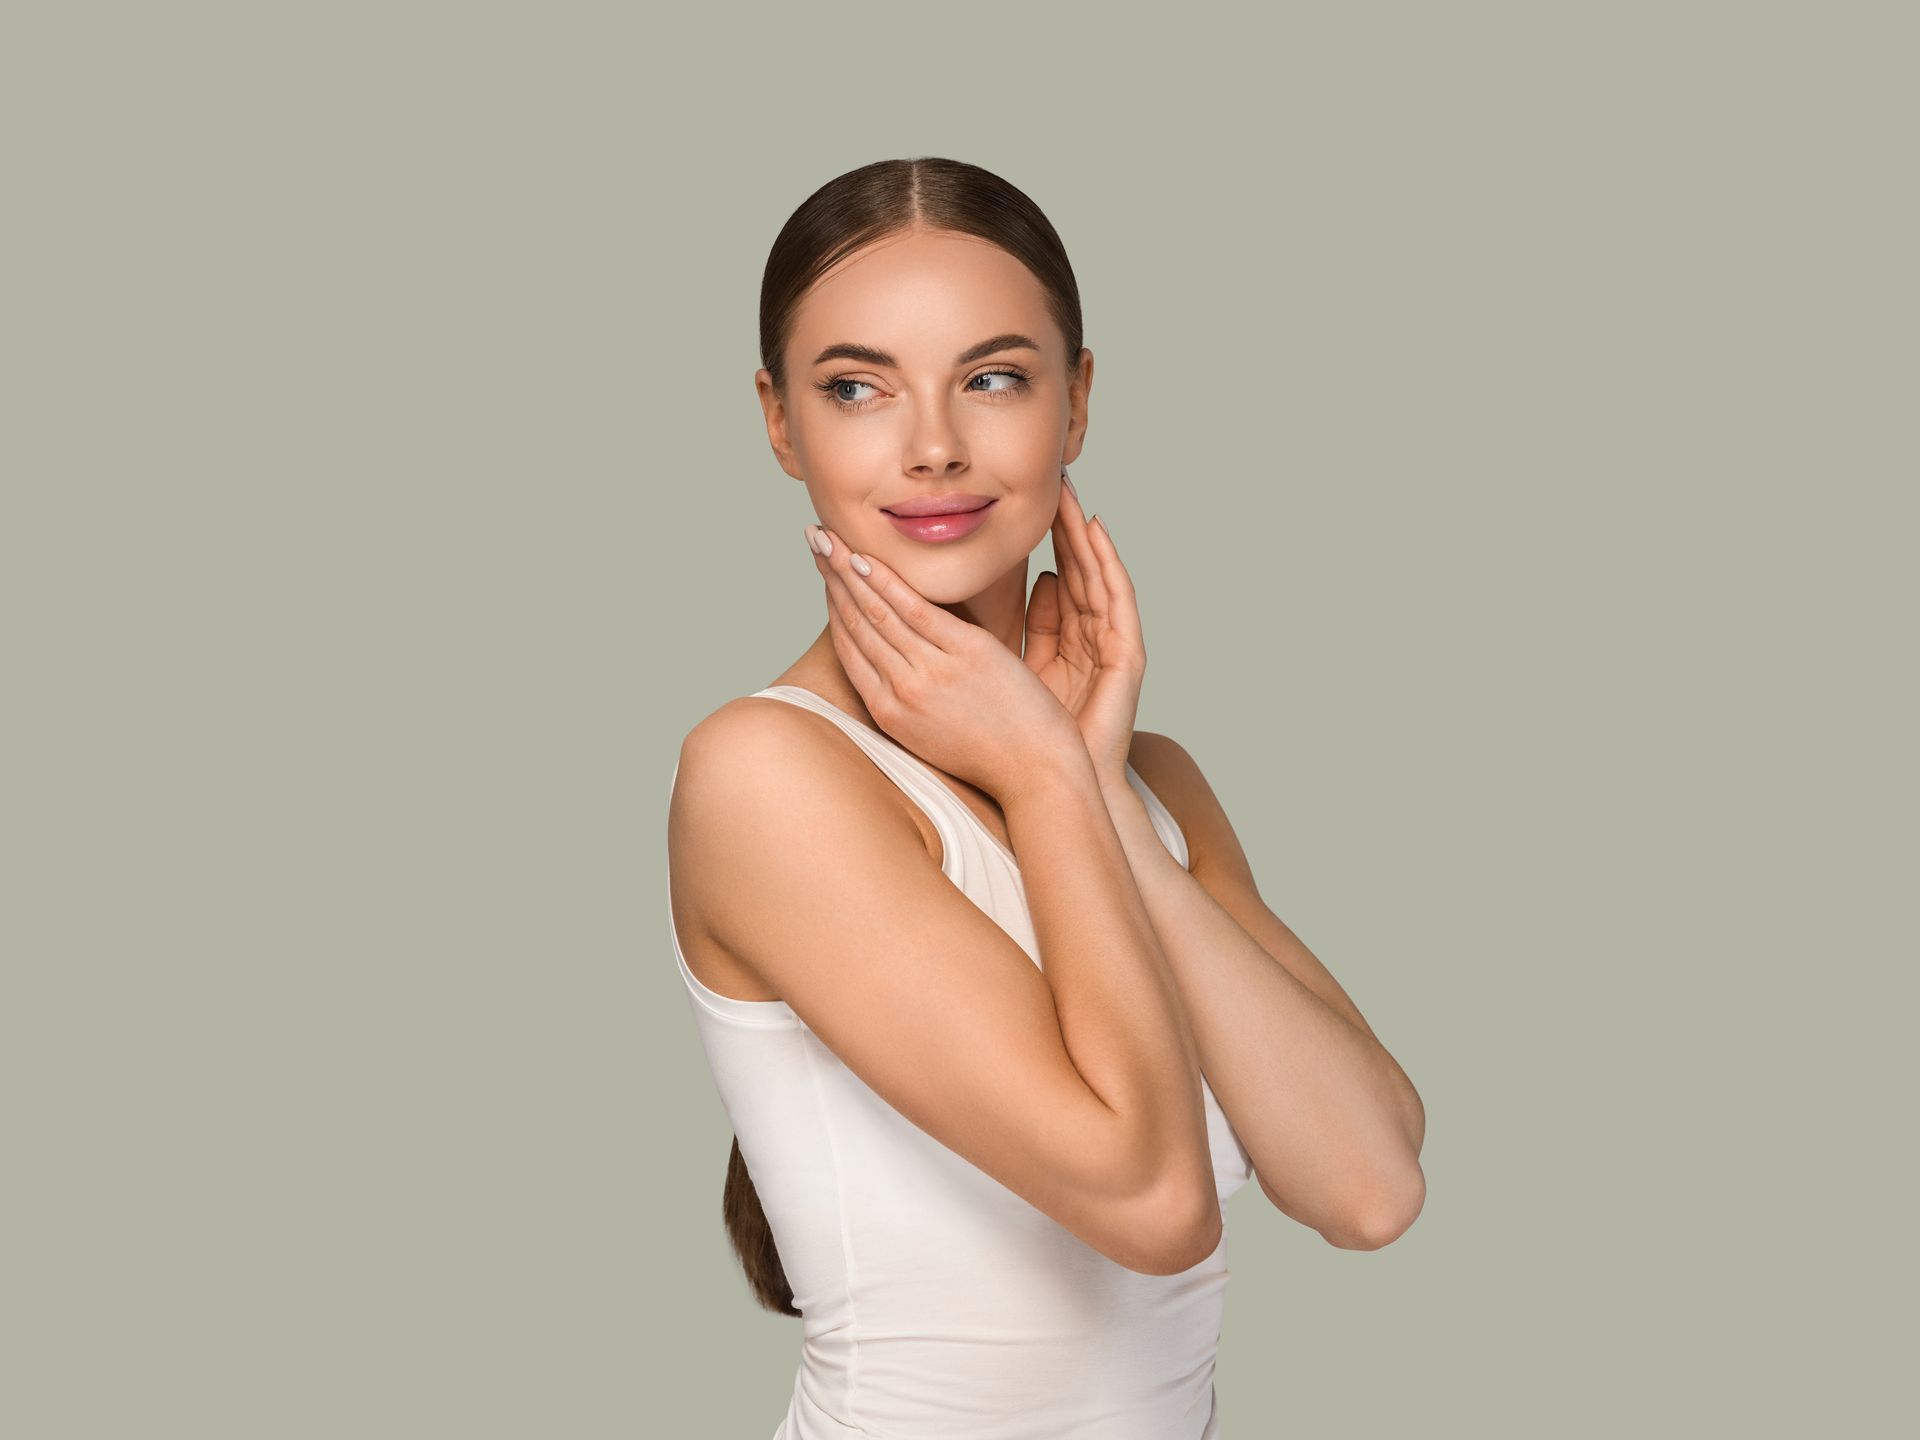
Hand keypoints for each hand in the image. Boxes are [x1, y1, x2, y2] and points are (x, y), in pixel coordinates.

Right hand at [807, 523, 1083, 801]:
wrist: (1037, 776)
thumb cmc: (997, 758)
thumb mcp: (938, 736)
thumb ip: (917, 698)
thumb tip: (912, 659)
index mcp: (891, 714)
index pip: (851, 650)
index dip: (834, 608)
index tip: (826, 576)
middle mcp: (901, 693)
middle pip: (856, 625)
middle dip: (832, 578)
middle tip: (814, 539)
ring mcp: (930, 673)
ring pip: (877, 613)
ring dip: (849, 571)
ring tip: (829, 538)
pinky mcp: (965, 656)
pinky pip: (914, 611)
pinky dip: (886, 583)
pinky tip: (866, 559)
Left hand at [1021, 471, 1144, 785]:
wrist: (1057, 782)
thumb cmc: (1033, 738)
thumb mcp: (1015, 673)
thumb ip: (1021, 631)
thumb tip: (1023, 586)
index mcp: (1067, 641)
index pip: (1056, 577)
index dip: (1043, 542)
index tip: (1024, 501)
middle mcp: (1093, 637)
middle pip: (1078, 568)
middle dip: (1064, 524)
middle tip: (1051, 478)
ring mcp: (1112, 644)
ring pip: (1097, 574)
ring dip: (1083, 532)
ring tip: (1069, 490)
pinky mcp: (1126, 655)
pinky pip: (1117, 598)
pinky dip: (1106, 563)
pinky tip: (1094, 532)